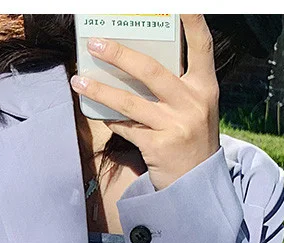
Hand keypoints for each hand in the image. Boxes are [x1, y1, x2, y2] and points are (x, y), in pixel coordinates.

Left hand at [69, 14, 220, 190]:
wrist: (196, 183)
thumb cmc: (190, 139)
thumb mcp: (194, 108)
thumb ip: (175, 87)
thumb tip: (133, 66)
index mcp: (205, 87)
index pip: (202, 47)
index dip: (193, 23)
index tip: (182, 4)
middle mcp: (192, 102)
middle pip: (151, 70)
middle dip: (119, 54)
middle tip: (95, 43)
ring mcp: (175, 125)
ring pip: (129, 101)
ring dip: (99, 90)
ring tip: (78, 80)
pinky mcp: (158, 146)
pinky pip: (125, 127)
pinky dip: (110, 119)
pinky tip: (96, 112)